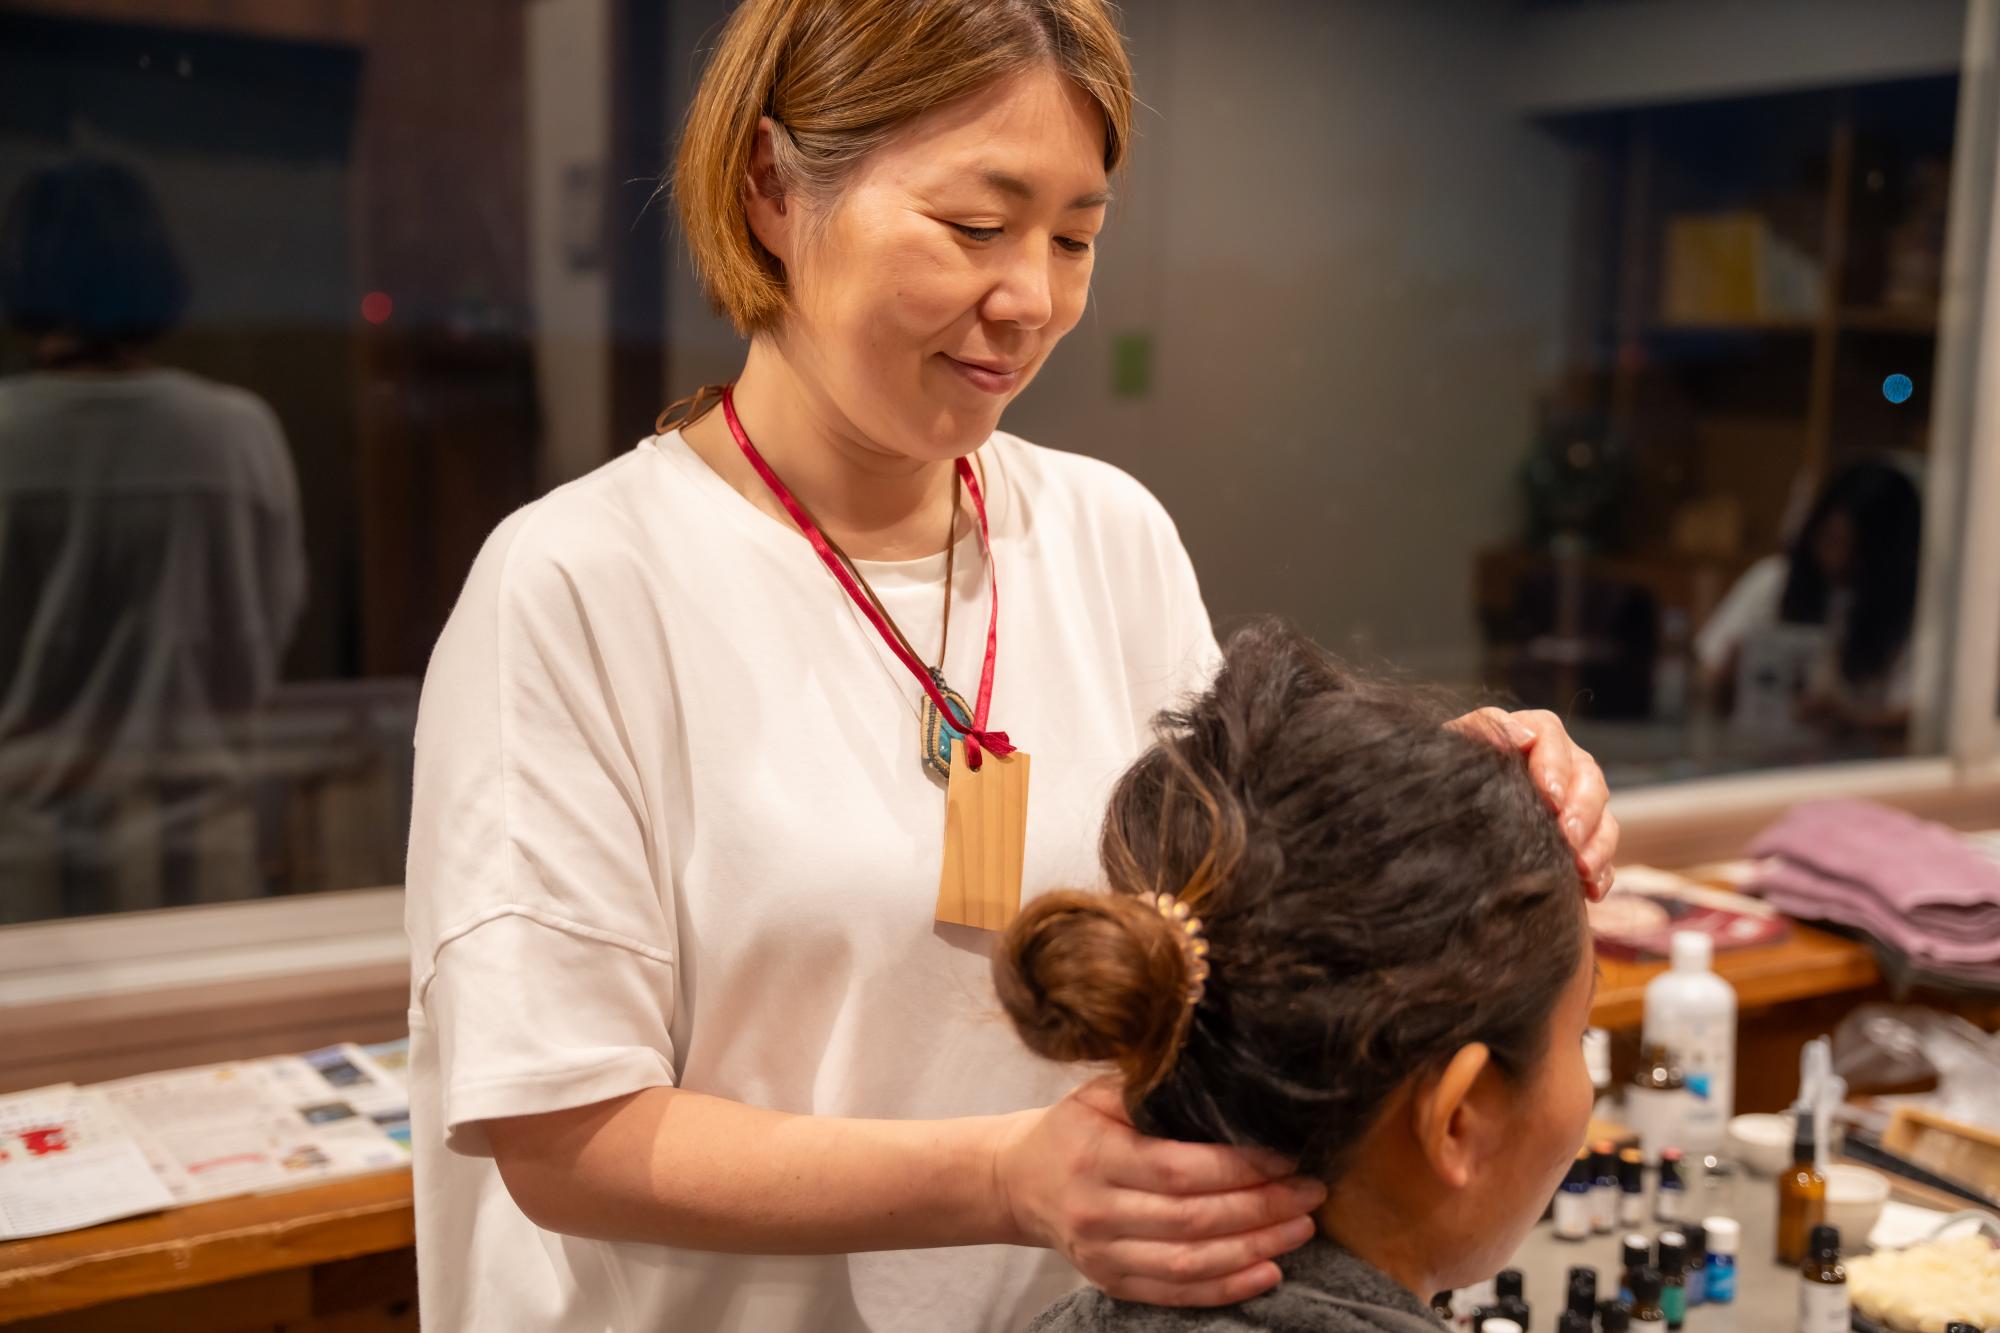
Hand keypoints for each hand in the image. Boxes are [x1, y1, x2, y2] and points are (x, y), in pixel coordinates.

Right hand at [991, 1077, 1324, 1306]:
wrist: (1018, 1181)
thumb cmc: (1072, 1129)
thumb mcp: (1098, 1094)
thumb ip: (1150, 1093)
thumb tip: (1224, 1088)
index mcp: (1097, 1156)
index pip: (1178, 1169)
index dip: (1239, 1168)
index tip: (1285, 1157)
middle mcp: (1098, 1211)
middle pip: (1193, 1219)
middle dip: (1262, 1208)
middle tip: (1310, 1192)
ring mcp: (1103, 1255)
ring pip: (1191, 1262)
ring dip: (1256, 1248)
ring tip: (1300, 1228)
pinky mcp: (1111, 1283)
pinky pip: (1177, 1293)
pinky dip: (1227, 1287)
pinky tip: (1268, 1271)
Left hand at [1451, 707, 1617, 899]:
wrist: (1441, 822)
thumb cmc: (1444, 778)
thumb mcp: (1452, 749)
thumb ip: (1480, 731)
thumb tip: (1521, 735)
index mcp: (1527, 735)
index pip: (1549, 735)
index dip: (1554, 766)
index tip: (1550, 798)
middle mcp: (1559, 762)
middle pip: (1587, 776)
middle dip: (1581, 808)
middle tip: (1567, 836)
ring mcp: (1575, 800)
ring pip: (1602, 814)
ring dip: (1596, 841)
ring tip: (1581, 867)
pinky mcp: (1582, 837)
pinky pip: (1604, 852)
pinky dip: (1603, 870)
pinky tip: (1590, 890)